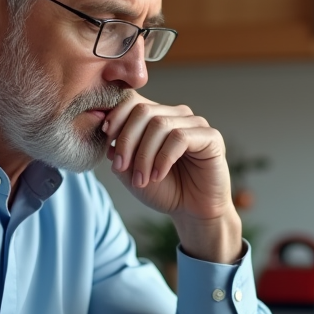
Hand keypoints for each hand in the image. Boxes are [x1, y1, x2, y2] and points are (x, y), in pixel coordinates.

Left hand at [104, 95, 241, 262]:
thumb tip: (103, 125)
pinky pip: (180, 137)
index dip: (116, 117)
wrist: (191, 212)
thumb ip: (118, 149)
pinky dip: (163, 158)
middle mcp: (176, 115)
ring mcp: (195, 123)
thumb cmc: (163, 190)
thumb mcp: (131, 171)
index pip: (133, 101)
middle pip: (143, 110)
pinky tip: (158, 176)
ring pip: (159, 124)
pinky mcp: (210, 137)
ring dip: (144, 155)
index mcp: (157, 117)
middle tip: (121, 167)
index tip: (105, 138)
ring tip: (141, 179)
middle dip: (127, 140)